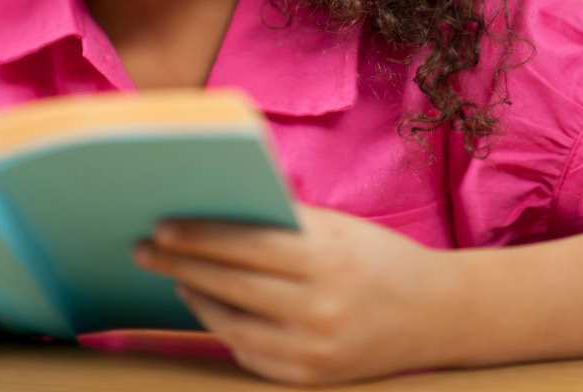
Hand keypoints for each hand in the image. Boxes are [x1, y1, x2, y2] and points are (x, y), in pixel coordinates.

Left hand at [134, 204, 457, 385]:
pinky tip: (207, 305)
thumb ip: (281, 221)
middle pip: (231, 285)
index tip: (160, 227)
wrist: (438, 314)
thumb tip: (215, 208)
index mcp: (325, 261)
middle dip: (181, 265)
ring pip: (233, 325)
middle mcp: (320, 310)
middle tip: (144, 250)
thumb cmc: (377, 256)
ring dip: (196, 298)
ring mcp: (316, 352)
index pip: (245, 246)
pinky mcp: (313, 379)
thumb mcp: (334, 228)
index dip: (198, 237)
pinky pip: (251, 355)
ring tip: (174, 276)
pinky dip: (224, 329)